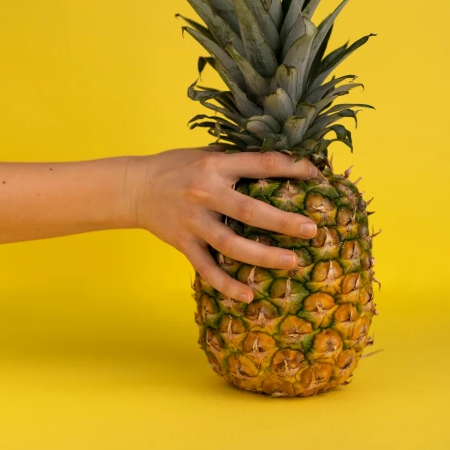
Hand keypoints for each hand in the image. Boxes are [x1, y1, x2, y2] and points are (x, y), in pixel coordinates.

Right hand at [131, 148, 317, 301]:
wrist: (134, 188)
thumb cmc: (175, 167)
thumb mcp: (204, 154)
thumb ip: (235, 160)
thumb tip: (279, 162)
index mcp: (214, 166)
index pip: (259, 164)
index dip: (289, 168)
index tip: (315, 174)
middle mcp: (205, 193)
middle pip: (249, 211)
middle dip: (283, 222)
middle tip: (311, 230)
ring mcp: (193, 221)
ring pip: (231, 244)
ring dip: (263, 255)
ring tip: (291, 262)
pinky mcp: (183, 243)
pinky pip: (207, 268)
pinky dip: (226, 284)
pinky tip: (247, 296)